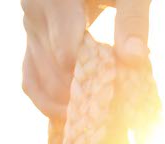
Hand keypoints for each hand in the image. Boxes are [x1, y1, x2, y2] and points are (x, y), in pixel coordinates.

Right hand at [21, 0, 152, 118]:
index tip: (117, 89)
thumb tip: (134, 57)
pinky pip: (30, 79)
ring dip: (66, 102)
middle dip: (82, 91)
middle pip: (54, 70)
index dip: (91, 77)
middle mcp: (34, 14)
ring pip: (39, 79)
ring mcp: (29, 30)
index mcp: (55, 1)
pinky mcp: (31, 43)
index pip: (67, 54)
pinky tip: (72, 112)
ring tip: (97, 112)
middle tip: (112, 107)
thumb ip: (133, 20)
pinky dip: (47, 101)